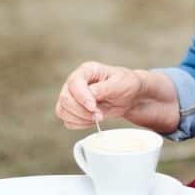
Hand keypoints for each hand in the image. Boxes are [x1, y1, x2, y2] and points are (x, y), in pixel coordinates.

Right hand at [55, 61, 179, 132]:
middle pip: (65, 99)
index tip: (94, 107)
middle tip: (100, 115)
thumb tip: (90, 94)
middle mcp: (75, 82)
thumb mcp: (120, 83)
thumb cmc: (127, 84)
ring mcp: (72, 96)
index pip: (74, 83)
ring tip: (99, 116)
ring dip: (80, 119)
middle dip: (82, 111)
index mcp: (87, 70)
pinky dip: (80, 124)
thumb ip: (104, 88)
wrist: (131, 96)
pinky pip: (68, 121)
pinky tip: (93, 120)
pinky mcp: (73, 109)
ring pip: (63, 111)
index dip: (82, 97)